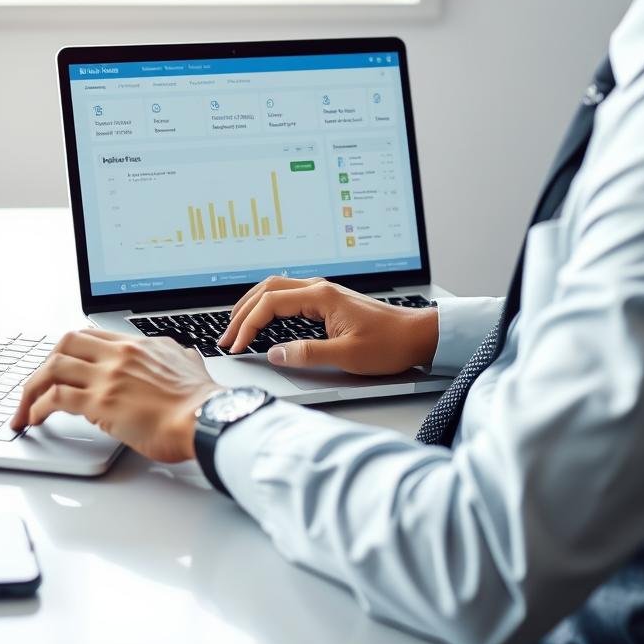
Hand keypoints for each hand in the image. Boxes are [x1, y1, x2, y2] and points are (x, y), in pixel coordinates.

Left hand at [9, 329, 220, 461]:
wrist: (208, 419)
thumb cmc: (201, 401)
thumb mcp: (189, 363)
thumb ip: (176, 356)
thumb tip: (180, 356)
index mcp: (137, 345)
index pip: (89, 335)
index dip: (67, 350)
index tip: (57, 367)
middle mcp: (119, 354)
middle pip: (64, 344)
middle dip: (43, 365)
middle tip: (36, 386)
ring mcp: (108, 376)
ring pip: (52, 367)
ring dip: (31, 388)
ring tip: (24, 409)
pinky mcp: (101, 403)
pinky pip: (55, 397)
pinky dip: (37, 407)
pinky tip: (35, 418)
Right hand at [217, 276, 437, 375]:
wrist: (417, 335)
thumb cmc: (389, 344)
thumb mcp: (347, 356)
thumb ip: (307, 354)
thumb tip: (275, 354)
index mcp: (320, 296)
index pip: (270, 304)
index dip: (248, 325)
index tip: (236, 345)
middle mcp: (319, 288)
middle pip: (267, 289)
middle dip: (242, 312)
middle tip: (227, 337)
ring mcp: (322, 292)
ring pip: (275, 288)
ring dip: (253, 306)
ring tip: (237, 327)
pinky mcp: (326, 300)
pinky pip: (287, 295)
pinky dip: (268, 306)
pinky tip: (263, 319)